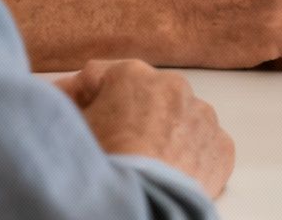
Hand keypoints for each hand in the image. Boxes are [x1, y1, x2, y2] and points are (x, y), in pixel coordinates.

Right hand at [57, 59, 234, 199]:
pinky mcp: (221, 147)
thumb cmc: (101, 167)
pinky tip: (169, 173)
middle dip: (126, 113)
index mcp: (131, 75)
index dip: (80, 97)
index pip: (99, 77)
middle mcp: (174, 87)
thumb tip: (60, 97)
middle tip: (110, 142)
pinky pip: (201, 145)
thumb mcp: (67, 128)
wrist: (141, 206)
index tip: (73, 113)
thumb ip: (65, 104)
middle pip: (142, 96)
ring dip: (161, 133)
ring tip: (143, 163)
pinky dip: (188, 156)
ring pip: (177, 118)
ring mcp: (202, 117)